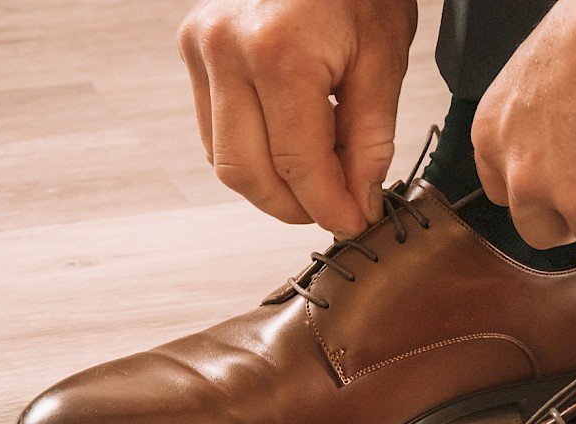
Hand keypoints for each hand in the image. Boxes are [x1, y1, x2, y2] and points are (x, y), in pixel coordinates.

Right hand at [178, 0, 417, 235]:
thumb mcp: (382, 60)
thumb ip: (368, 139)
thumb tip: (355, 201)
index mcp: (277, 53)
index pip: (298, 164)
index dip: (329, 206)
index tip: (355, 223)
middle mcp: (225, 51)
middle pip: (247, 172)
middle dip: (294, 206)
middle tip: (335, 207)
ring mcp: (200, 48)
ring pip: (223, 159)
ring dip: (272, 184)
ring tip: (319, 173)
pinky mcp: (192, 50)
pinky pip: (214, 130)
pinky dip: (253, 152)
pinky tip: (291, 142)